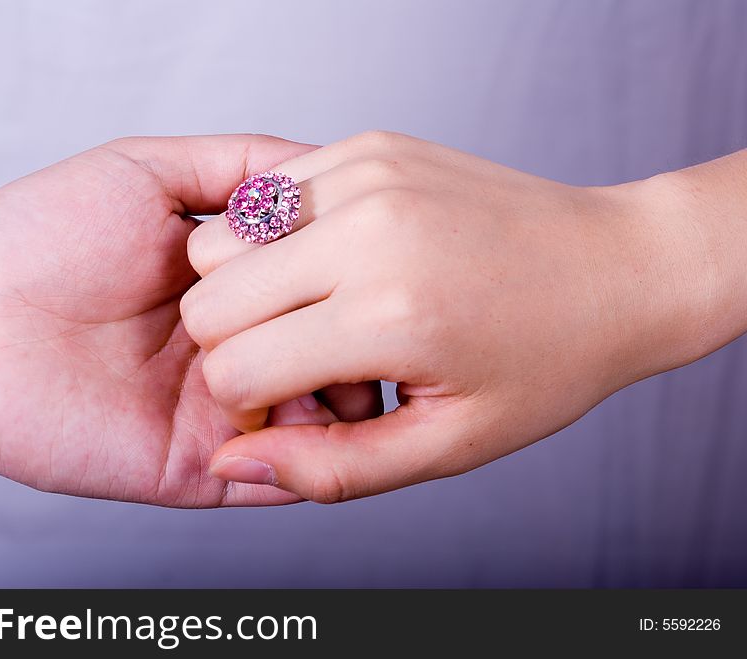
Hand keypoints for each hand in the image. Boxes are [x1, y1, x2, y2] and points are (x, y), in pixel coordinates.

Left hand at [0, 135, 379, 506]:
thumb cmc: (39, 245)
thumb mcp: (143, 172)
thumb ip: (234, 166)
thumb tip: (315, 164)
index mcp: (230, 285)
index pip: (321, 287)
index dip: (355, 275)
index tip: (383, 256)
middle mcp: (236, 345)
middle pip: (332, 352)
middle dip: (360, 340)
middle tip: (370, 320)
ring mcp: (226, 409)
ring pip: (322, 418)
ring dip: (346, 397)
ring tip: (344, 370)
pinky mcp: (205, 465)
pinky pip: (282, 477)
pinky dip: (313, 458)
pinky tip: (316, 419)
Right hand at [183, 130, 728, 502]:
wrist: (616, 266)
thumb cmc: (543, 362)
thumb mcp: (447, 444)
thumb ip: (331, 467)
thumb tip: (230, 458)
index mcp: (388, 316)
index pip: (232, 370)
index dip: (249, 405)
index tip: (297, 404)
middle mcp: (367, 232)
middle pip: (209, 301)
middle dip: (237, 345)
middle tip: (306, 358)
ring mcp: (367, 176)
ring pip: (221, 241)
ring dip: (253, 288)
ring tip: (324, 308)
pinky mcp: (369, 146)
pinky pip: (266, 195)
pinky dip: (279, 237)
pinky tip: (338, 261)